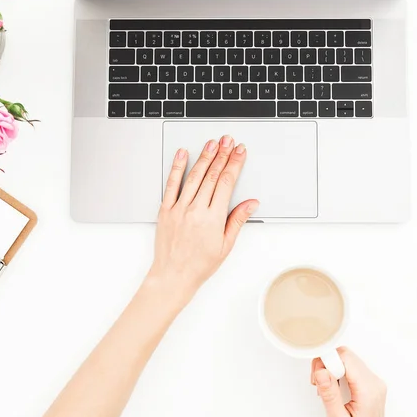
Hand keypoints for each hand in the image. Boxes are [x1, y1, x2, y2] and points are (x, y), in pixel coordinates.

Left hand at [150, 135, 258, 302]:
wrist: (172, 276)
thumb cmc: (199, 264)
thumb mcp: (225, 245)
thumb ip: (237, 220)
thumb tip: (251, 203)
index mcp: (213, 219)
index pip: (227, 183)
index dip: (235, 164)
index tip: (240, 152)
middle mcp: (195, 210)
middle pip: (212, 176)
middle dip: (222, 155)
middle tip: (228, 141)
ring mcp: (179, 209)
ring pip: (194, 176)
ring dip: (204, 157)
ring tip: (212, 143)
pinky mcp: (165, 210)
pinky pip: (171, 185)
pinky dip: (177, 168)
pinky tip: (182, 154)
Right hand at [311, 347, 386, 416]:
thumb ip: (330, 394)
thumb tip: (322, 371)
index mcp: (369, 390)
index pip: (346, 357)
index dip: (328, 361)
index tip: (317, 375)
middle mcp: (374, 383)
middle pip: (346, 356)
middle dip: (327, 364)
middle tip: (318, 383)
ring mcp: (374, 383)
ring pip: (347, 359)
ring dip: (332, 368)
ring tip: (325, 389)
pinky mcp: (370, 384)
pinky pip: (351, 367)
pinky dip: (338, 373)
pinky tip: (334, 387)